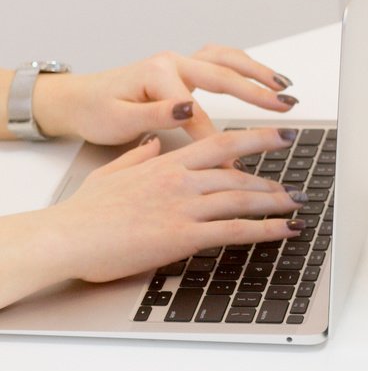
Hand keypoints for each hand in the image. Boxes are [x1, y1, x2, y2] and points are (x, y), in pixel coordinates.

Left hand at [30, 46, 297, 143]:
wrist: (79, 100)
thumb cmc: (96, 111)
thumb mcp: (119, 119)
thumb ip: (156, 115)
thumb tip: (188, 109)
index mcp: (158, 73)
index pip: (198, 113)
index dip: (217, 141)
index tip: (235, 165)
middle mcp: (172, 62)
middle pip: (224, 75)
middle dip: (257, 92)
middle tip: (284, 107)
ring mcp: (179, 62)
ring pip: (227, 60)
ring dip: (257, 72)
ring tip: (283, 86)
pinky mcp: (182, 69)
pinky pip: (220, 61)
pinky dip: (244, 66)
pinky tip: (261, 77)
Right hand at [45, 129, 305, 285]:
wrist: (67, 236)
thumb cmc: (83, 212)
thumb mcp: (112, 171)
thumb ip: (138, 156)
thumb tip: (154, 143)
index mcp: (164, 163)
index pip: (220, 143)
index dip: (255, 138)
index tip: (280, 134)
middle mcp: (179, 180)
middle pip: (237, 170)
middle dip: (272, 174)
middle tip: (295, 178)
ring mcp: (183, 207)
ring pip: (241, 197)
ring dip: (275, 201)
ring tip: (297, 205)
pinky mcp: (182, 236)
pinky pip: (234, 230)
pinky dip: (265, 229)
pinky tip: (284, 230)